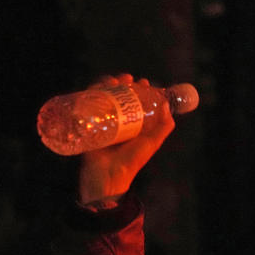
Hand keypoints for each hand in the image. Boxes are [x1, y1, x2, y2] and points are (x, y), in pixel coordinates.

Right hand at [77, 73, 174, 205]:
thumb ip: (163, 128)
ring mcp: (103, 121)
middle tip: (127, 80)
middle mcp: (118, 120)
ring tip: (113, 82)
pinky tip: (95, 88)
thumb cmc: (131, 160)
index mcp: (133, 123)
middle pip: (118, 95)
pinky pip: (87, 105)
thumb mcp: (152, 143)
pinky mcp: (88, 123)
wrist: (109, 175)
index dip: (139, 90)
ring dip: (107, 85)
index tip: (143, 82)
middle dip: (122, 84)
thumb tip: (167, 106)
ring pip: (103, 97)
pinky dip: (90, 93)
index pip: (136, 101)